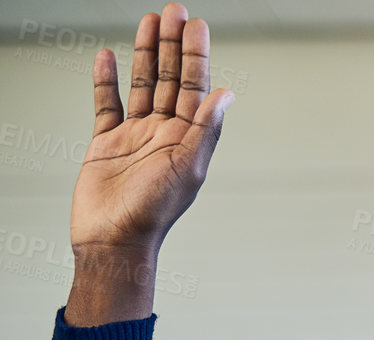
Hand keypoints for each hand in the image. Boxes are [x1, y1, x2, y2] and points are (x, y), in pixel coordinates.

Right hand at [66, 6, 233, 323]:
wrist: (113, 240)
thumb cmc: (153, 212)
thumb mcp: (187, 167)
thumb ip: (206, 129)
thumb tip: (226, 94)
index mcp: (189, 139)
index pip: (194, 88)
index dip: (195, 56)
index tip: (196, 26)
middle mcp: (165, 134)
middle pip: (169, 79)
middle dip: (172, 45)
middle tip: (174, 10)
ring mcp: (135, 137)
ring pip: (141, 86)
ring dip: (144, 54)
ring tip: (148, 21)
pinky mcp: (106, 143)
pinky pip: (107, 105)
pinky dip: (106, 81)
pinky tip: (107, 55)